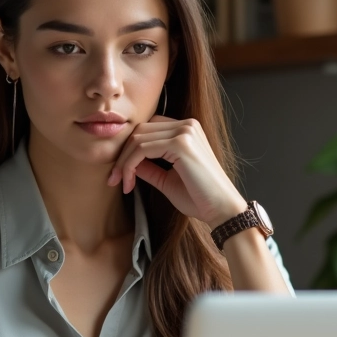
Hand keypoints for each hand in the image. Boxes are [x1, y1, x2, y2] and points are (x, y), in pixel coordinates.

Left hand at [106, 115, 246, 227]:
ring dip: (123, 163)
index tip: (121, 175)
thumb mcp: (167, 179)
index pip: (147, 129)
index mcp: (186, 130)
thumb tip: (126, 163)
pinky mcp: (181, 144)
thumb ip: (148, 167)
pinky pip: (142, 149)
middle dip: (122, 155)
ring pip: (137, 139)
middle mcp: (187, 125)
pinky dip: (130, 166)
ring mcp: (185, 132)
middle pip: (139, 131)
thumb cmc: (200, 198)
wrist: (221, 210)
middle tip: (114, 179)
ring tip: (123, 184)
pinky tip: (130, 184)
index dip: (130, 150)